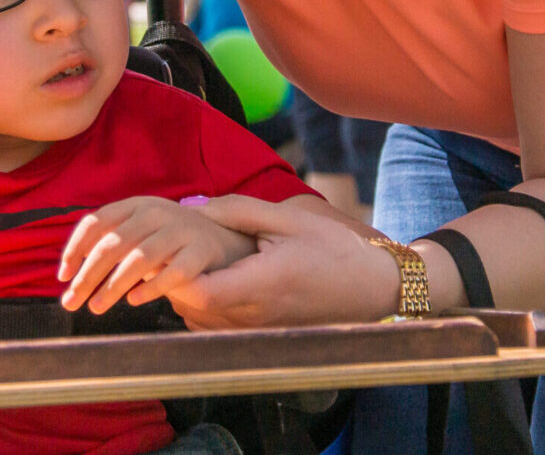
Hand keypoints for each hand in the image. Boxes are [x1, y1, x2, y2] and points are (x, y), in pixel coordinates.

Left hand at [58, 197, 256, 314]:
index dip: (75, 249)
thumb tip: (69, 272)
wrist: (227, 240)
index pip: (95, 222)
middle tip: (70, 302)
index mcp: (136, 205)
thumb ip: (113, 242)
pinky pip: (173, 272)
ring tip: (96, 308)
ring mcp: (181, 229)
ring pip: (139, 258)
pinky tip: (134, 302)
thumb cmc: (172, 242)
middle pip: (112, 243)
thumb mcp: (141, 231)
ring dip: (112, 286)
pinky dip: (151, 287)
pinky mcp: (202, 250)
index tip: (62, 276)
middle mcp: (156, 211)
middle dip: (87, 275)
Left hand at [145, 195, 397, 329]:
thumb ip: (237, 211)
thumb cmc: (336, 248)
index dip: (172, 274)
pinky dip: (203, 310)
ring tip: (187, 263)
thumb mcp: (289, 218)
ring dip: (186, 296)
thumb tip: (192, 207)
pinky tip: (211, 281)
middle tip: (169, 251)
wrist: (376, 287)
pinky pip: (217, 329)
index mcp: (262, 284)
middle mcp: (256, 317)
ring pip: (201, 323)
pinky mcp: (262, 338)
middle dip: (172, 282)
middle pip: (191, 310)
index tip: (168, 248)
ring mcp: (259, 333)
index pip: (197, 293)